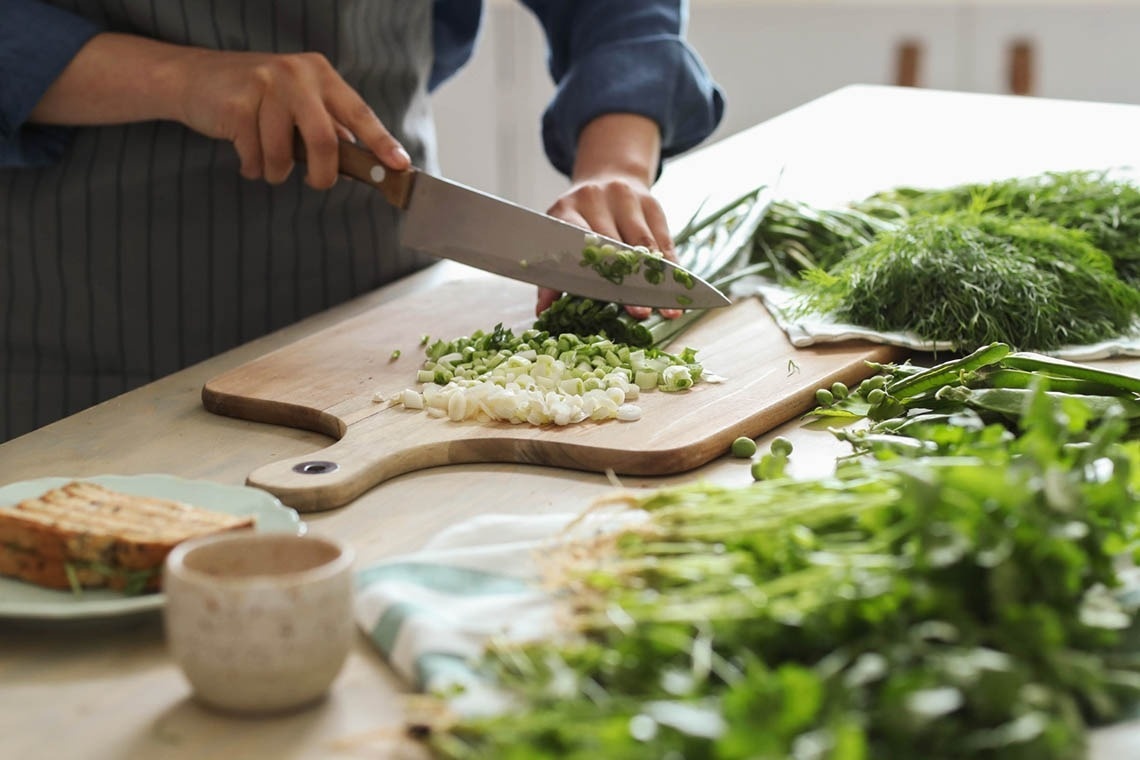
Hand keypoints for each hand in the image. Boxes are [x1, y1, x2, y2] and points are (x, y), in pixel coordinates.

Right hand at [29, 33, 409, 188]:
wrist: (192, 79)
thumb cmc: (253, 97)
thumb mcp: (297, 102)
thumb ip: (327, 125)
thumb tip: (363, 161)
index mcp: (320, 74)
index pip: (359, 112)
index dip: (381, 142)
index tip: (400, 165)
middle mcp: (297, 74)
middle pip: (326, 140)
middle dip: (323, 174)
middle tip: (318, 183)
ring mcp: (266, 85)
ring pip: (285, 154)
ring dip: (277, 172)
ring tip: (267, 164)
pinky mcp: (237, 104)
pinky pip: (255, 156)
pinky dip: (252, 166)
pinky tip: (244, 151)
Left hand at [542, 176, 681, 319]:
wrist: (606, 178)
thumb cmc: (578, 221)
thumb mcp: (558, 242)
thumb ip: (550, 278)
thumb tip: (543, 311)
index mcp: (566, 210)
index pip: (580, 247)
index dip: (593, 276)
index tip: (605, 302)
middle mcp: (596, 199)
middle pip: (614, 247)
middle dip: (628, 283)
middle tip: (639, 313)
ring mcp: (626, 198)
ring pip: (643, 243)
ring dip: (655, 279)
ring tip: (664, 308)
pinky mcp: (651, 203)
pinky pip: (663, 240)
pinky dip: (671, 268)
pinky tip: (678, 290)